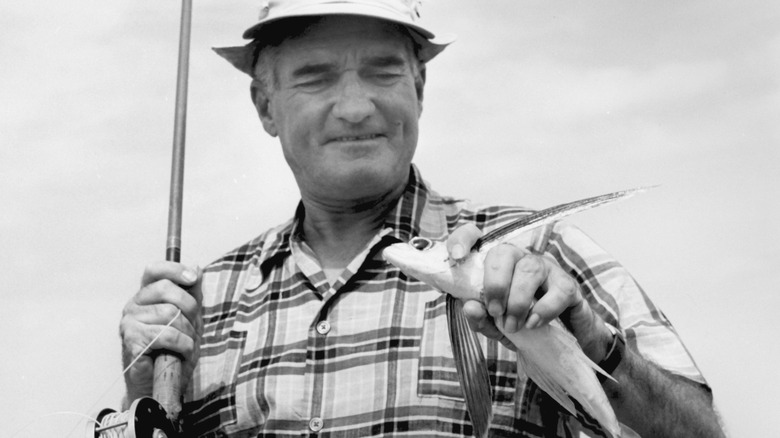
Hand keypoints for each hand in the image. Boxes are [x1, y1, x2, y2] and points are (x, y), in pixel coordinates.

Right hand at [120, 261, 202, 400]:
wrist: (162, 383)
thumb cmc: (174, 349)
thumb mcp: (190, 317)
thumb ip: (192, 293)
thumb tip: (197, 268)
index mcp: (146, 296)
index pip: (154, 270)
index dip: (174, 270)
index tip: (193, 278)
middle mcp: (133, 306)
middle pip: (166, 289)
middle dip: (189, 307)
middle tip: (193, 325)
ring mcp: (129, 323)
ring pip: (170, 314)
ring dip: (188, 331)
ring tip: (187, 343)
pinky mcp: (131, 342)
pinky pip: (166, 334)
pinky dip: (183, 344)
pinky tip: (182, 352)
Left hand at [446, 224, 611, 361]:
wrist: (559, 340)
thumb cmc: (520, 323)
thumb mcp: (494, 326)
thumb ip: (480, 318)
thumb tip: (470, 307)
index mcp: (495, 264)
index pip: (474, 237)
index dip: (463, 240)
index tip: (457, 256)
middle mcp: (519, 259)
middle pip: (504, 252)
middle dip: (496, 284)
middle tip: (495, 312)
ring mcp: (545, 268)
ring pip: (530, 269)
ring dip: (518, 301)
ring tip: (513, 325)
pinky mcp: (567, 284)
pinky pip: (558, 290)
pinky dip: (543, 309)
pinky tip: (533, 323)